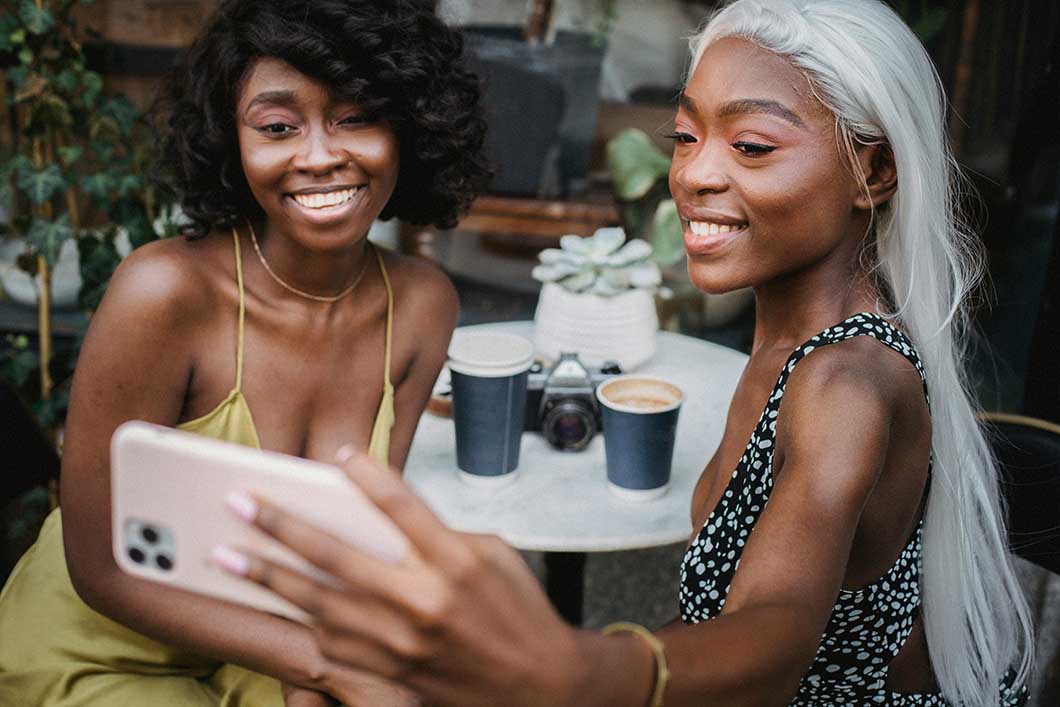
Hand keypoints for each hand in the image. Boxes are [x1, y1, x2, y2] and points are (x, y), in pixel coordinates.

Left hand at [217, 451, 585, 706]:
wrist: (540, 683)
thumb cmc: (520, 612)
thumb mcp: (494, 554)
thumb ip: (438, 535)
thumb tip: (387, 522)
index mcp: (456, 560)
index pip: (402, 505)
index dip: (367, 476)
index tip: (338, 454)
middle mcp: (424, 599)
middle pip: (337, 554)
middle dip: (281, 525)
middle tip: (239, 503)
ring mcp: (403, 640)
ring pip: (319, 602)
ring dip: (267, 577)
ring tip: (227, 556)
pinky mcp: (393, 670)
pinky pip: (333, 643)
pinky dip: (298, 620)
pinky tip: (270, 603)